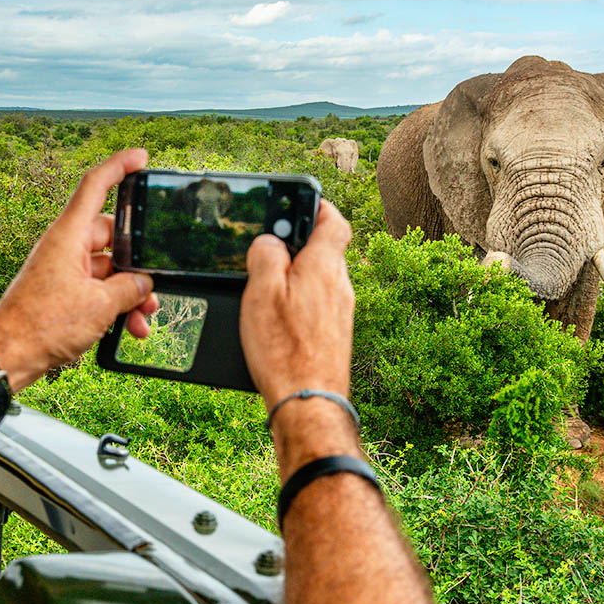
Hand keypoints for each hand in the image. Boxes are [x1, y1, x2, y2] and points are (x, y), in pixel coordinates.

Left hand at [0, 148, 158, 390]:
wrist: (9, 356)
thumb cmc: (41, 325)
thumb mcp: (100, 305)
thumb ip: (129, 289)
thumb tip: (143, 284)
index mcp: (69, 236)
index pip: (95, 185)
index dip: (120, 166)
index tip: (141, 157)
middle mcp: (66, 248)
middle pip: (113, 239)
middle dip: (138, 263)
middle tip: (155, 284)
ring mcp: (64, 271)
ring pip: (109, 270)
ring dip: (130, 293)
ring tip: (143, 318)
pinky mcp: (63, 293)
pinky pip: (98, 290)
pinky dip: (116, 306)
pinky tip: (130, 327)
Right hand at [239, 199, 357, 476]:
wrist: (308, 401)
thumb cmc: (284, 348)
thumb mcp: (262, 291)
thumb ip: (266, 255)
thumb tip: (269, 240)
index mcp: (324, 266)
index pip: (333, 220)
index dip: (317, 206)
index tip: (299, 202)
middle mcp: (340, 286)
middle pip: (326, 250)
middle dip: (300, 245)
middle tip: (270, 249)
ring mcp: (342, 313)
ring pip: (322, 280)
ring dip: (299, 276)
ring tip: (268, 289)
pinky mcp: (336, 336)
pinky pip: (320, 306)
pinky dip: (301, 303)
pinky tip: (280, 321)